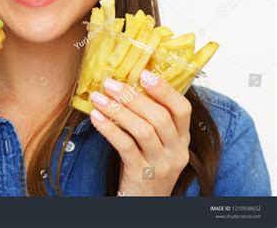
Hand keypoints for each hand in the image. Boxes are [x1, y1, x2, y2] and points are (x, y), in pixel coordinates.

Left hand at [89, 70, 190, 195]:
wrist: (144, 203)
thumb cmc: (146, 164)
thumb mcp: (156, 143)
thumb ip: (149, 118)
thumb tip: (127, 83)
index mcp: (182, 138)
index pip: (182, 109)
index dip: (164, 89)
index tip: (144, 73)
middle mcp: (176, 150)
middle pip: (159, 117)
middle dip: (133, 96)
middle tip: (110, 83)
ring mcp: (161, 164)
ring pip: (143, 130)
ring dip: (118, 110)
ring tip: (98, 97)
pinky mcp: (142, 175)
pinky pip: (125, 146)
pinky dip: (109, 129)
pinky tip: (96, 117)